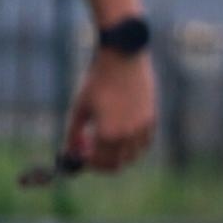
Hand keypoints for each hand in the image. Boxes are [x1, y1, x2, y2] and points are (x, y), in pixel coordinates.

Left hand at [63, 49, 155, 171]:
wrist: (123, 58)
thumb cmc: (96, 81)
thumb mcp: (79, 108)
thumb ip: (73, 134)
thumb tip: (70, 152)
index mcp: (109, 133)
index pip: (100, 163)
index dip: (88, 163)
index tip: (79, 155)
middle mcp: (129, 134)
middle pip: (118, 164)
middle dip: (101, 161)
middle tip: (89, 150)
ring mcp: (144, 128)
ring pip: (133, 155)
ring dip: (117, 152)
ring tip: (104, 135)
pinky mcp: (152, 118)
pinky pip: (144, 142)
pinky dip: (131, 143)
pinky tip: (119, 129)